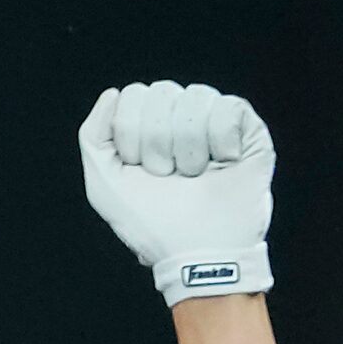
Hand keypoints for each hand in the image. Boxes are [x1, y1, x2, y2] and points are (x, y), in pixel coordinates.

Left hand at [78, 81, 274, 303]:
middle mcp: (181, 119)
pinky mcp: (249, 130)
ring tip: (196, 174)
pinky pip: (229, 106)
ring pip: (196, 96)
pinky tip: (224, 162)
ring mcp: (216, 122)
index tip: (139, 169)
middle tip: (169, 175)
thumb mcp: (104, 183)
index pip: (134, 95)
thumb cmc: (150, 222)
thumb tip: (112, 94)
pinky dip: (221, 140)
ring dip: (190, 145)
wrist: (198, 252)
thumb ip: (94, 136)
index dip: (131, 133)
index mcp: (147, 127)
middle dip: (158, 142)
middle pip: (162, 91)